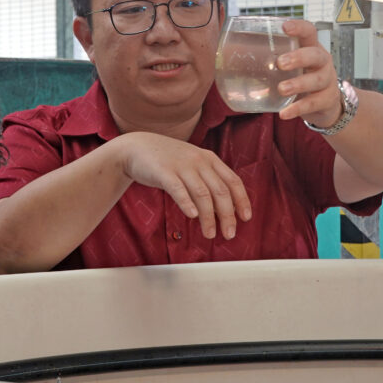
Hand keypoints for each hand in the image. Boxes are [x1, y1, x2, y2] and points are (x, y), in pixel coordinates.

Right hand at [115, 132, 251, 239]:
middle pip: (220, 191)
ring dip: (209, 217)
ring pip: (202, 194)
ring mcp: (181, 165)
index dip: (242, 200)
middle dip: (227, 215)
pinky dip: (187, 203)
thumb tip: (225, 209)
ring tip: (210, 234)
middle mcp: (199, 161)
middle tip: (229, 234)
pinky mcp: (163, 172)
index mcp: (209, 159)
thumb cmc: (168, 161)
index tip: (246, 218)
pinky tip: (192, 216)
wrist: (137, 148)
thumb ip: (208, 181)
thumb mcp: (193, 165)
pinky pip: (178, 189)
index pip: (233, 181)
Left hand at [273, 19, 343, 127]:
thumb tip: (227, 54)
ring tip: (281, 89)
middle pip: (316, 55)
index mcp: (311, 47)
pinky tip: (284, 113)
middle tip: (280, 63)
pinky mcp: (327, 100)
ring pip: (317, 80)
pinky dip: (298, 108)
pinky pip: (313, 104)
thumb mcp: (291, 65)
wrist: (325, 104)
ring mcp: (327, 81)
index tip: (284, 27)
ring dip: (298, 84)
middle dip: (299, 58)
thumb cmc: (301, 77)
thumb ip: (269, 58)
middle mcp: (322, 62)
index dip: (299, 27)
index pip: (309, 31)